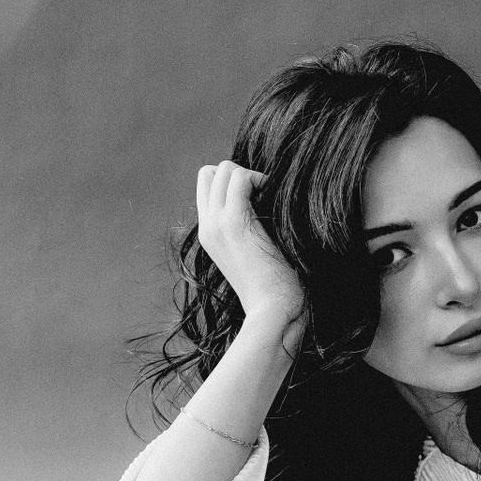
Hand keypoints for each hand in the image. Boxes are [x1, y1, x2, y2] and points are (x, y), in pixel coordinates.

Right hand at [196, 160, 304, 329]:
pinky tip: (274, 196)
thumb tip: (266, 207)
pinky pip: (239, 178)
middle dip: (240, 174)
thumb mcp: (254, 254)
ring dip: (250, 175)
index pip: (206, 186)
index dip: (232, 182)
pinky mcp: (234, 224)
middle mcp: (207, 226)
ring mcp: (217, 224)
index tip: (259, 197)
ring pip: (223, 169)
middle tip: (265, 194)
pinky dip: (259, 179)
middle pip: (210, 173)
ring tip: (270, 196)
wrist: (272, 311)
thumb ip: (250, 231)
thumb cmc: (274, 288)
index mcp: (209, 234)